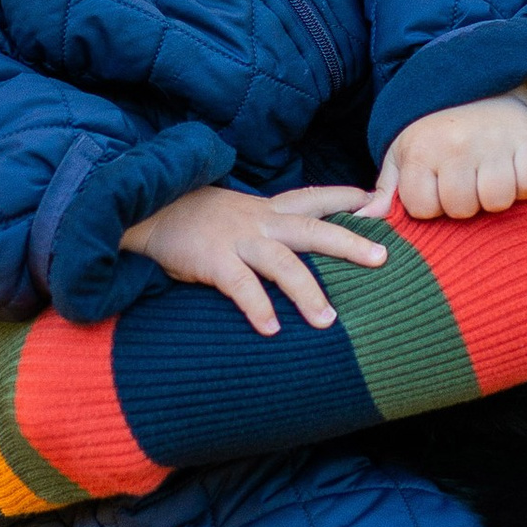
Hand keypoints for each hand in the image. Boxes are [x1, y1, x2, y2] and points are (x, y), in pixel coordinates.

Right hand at [123, 179, 385, 337]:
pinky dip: (257, 307)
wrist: (144, 211)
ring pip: (283, 262)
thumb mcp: (237, 217)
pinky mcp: (212, 259)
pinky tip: (271, 328)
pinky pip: (241, 285)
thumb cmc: (193, 220)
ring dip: (307, 292)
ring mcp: (237, 239)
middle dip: (349, 242)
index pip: (315, 198)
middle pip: (313, 228)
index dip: (347, 198)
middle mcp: (259, 221)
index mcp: (267, 210)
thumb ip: (267, 230)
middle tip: (381, 258)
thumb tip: (296, 252)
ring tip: (328, 321)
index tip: (379, 203)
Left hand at [368, 92, 526, 222]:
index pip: (424, 208)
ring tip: (487, 176)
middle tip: (465, 180)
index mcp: (422, 150)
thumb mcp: (403, 151)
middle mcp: (457, 145)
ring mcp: (495, 142)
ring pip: (497, 201)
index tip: (435, 187)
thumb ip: (387, 190)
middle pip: (461, 208)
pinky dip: (524, 184)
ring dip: (494, 196)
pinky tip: (512, 170)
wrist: (477, 79)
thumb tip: (365, 219)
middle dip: (462, 202)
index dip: (430, 205)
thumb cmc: (435, 127)